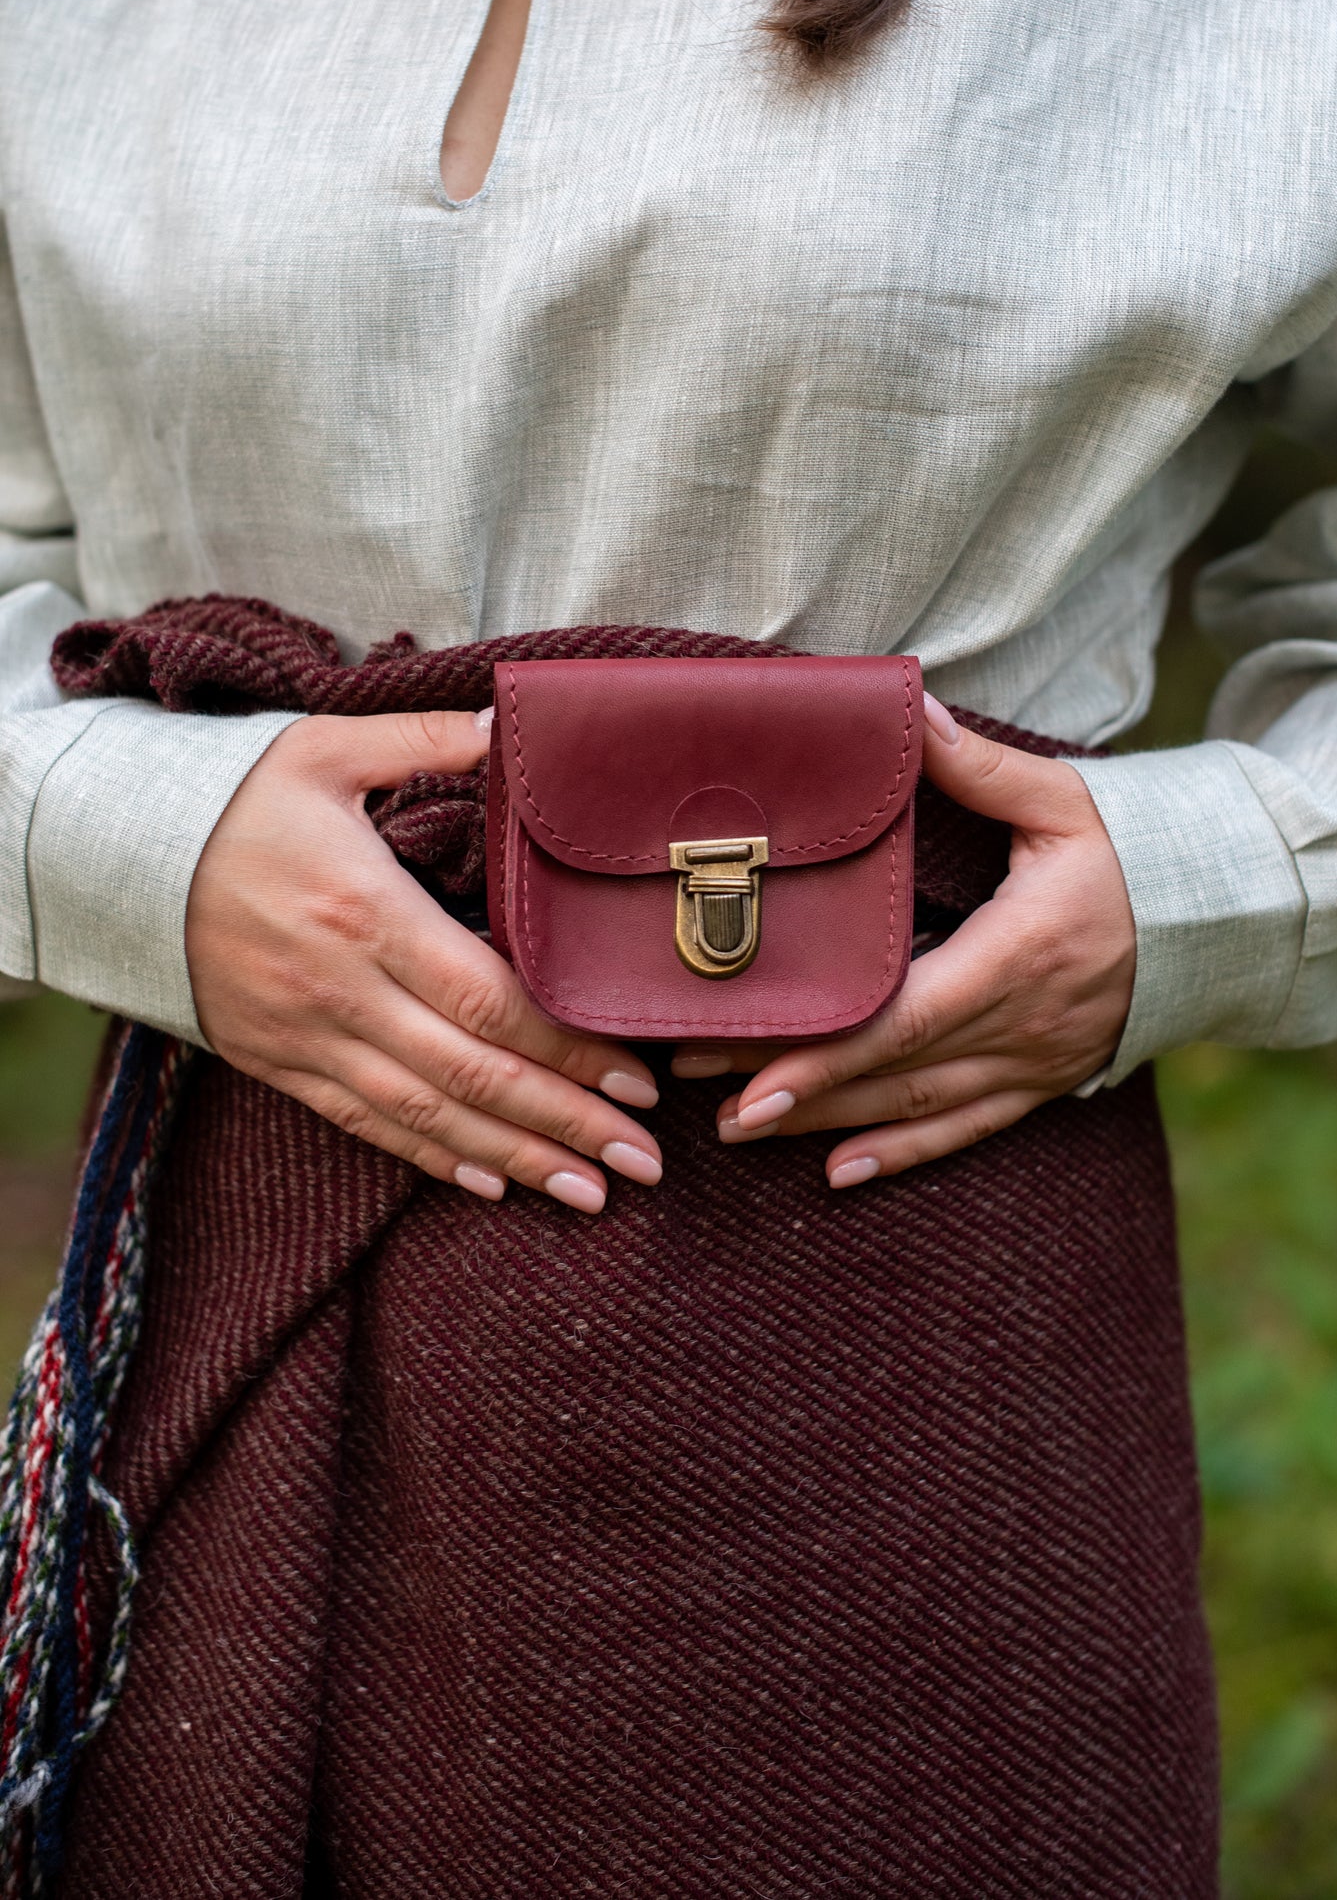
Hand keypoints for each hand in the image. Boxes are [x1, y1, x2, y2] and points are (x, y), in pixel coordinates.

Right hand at [186, 710, 662, 1214]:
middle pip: (473, 1076)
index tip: (637, 1077)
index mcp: (368, 913)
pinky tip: (492, 1184)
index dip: (568, 1048)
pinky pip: (366, 1125)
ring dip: (515, 1160)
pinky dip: (433, 1158)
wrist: (111, 857)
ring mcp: (309, 1037)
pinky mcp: (280, 1063)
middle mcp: (343, 991)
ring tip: (591, 1193)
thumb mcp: (327, 749)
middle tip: (645, 1163)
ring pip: (427, 1117)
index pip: (490, 1001)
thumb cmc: (232, 797)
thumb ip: (426, 744)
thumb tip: (511, 724)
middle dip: (567, 1123)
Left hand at [671, 695, 1135, 1186]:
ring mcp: (1035, 1060)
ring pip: (919, 1107)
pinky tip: (841, 1172)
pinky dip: (904, 1153)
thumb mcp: (1064, 800)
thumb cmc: (1137, 849)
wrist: (1226, 915)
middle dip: (799, 1091)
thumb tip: (909, 712)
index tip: (753, 1074)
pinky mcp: (1045, 1079)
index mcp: (1017, 953)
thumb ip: (979, 768)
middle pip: (893, 1070)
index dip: (827, 1054)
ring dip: (830, 1124)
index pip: (904, 1020)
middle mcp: (1022, 1022)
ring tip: (744, 1133)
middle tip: (712, 1107)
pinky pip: (968, 1128)